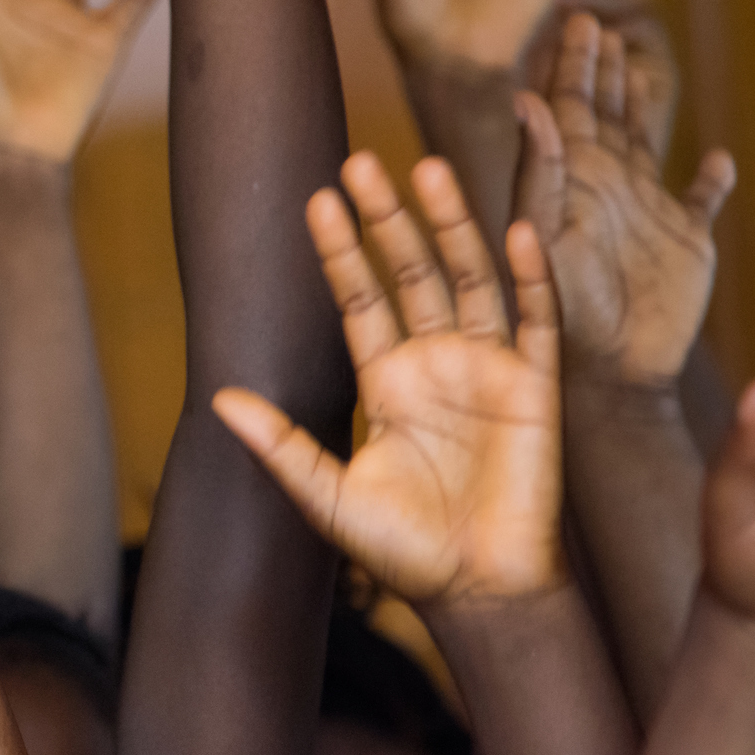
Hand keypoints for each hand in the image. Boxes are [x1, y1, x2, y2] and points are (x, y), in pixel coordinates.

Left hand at [215, 153, 565, 605]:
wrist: (478, 592)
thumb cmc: (404, 551)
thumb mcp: (327, 495)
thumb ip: (279, 444)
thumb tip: (218, 399)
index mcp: (384, 380)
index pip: (357, 299)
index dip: (339, 252)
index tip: (315, 201)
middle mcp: (434, 362)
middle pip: (408, 272)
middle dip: (386, 219)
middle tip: (360, 161)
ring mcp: (486, 369)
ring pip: (469, 278)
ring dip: (451, 225)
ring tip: (427, 168)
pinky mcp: (536, 388)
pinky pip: (537, 321)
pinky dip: (531, 277)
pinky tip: (516, 231)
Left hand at [514, 13, 734, 389]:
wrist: (610, 375)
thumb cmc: (562, 310)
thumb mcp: (541, 234)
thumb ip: (537, 170)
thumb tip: (525, 101)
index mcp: (569, 178)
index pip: (564, 106)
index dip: (569, 63)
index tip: (573, 18)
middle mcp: (605, 186)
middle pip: (600, 112)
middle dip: (596, 68)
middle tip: (591, 20)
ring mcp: (646, 212)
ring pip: (643, 141)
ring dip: (640, 103)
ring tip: (635, 62)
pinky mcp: (686, 243)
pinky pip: (701, 202)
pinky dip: (712, 182)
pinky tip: (719, 160)